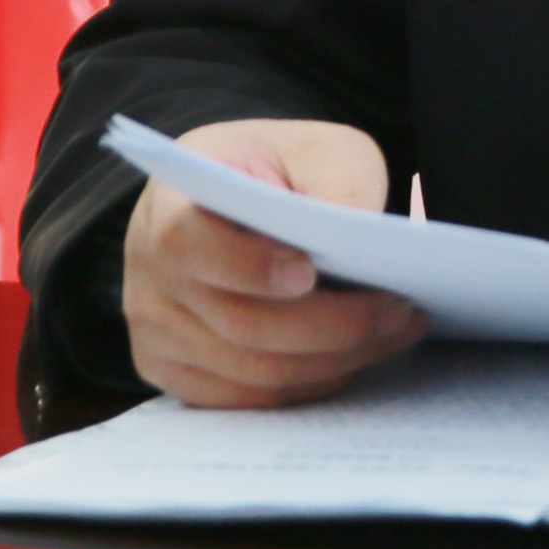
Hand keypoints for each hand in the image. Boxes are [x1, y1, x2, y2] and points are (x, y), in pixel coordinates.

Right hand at [121, 117, 427, 406]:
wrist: (235, 196)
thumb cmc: (276, 168)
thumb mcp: (318, 148)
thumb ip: (336, 182)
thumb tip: (360, 235)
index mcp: (169, 204)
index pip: (190, 244)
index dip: (248, 266)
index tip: (309, 272)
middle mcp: (150, 275)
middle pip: (238, 323)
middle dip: (330, 325)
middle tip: (398, 311)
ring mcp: (156, 332)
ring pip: (250, 370)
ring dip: (332, 361)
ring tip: (395, 332)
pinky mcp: (175, 372)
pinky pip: (246, 399)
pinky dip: (308, 385)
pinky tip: (355, 358)